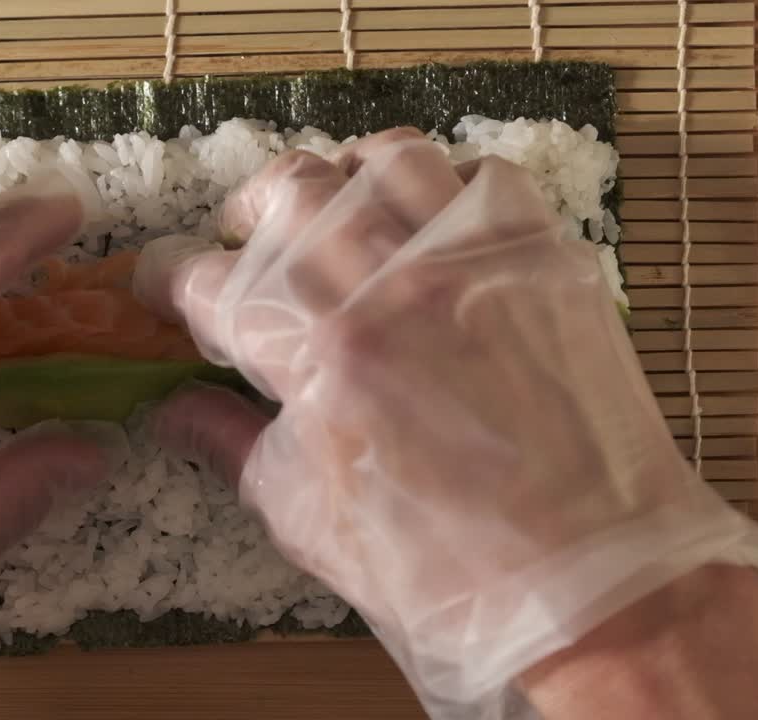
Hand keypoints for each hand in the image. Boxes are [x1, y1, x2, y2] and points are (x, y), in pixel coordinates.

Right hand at [135, 129, 757, 718]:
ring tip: (338, 212)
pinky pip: (484, 175)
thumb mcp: (312, 524)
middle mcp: (392, 290)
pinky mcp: (544, 259)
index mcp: (320, 360)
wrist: (592, 584)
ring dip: (345, 178)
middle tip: (246, 240)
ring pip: (387, 160)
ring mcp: (475, 264)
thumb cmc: (444, 574)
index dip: (169, 278)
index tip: (165, 284)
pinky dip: (443, 187)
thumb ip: (233, 446)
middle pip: (292, 191)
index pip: (212, 282)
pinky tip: (430, 228)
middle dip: (249, 210)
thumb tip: (169, 408)